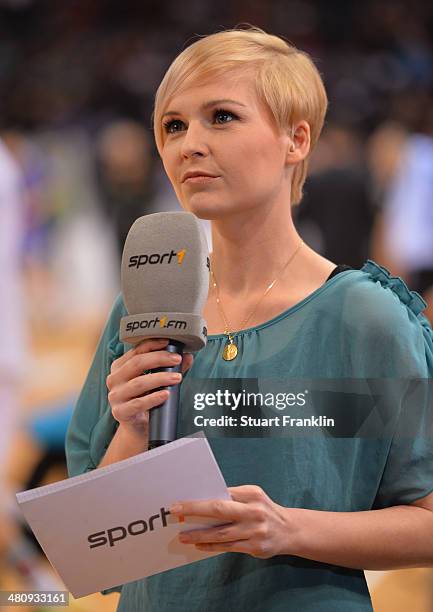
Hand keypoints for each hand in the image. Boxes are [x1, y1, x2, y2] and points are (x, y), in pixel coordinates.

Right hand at [106, 338, 192, 436]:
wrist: (138, 427)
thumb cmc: (146, 398)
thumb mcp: (157, 381)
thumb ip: (170, 368)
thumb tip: (187, 356)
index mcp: (120, 367)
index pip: (135, 351)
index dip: (152, 345)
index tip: (168, 342)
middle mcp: (114, 379)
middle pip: (137, 364)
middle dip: (159, 359)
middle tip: (177, 359)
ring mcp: (115, 396)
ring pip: (139, 383)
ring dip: (160, 378)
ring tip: (177, 377)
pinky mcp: (119, 412)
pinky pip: (138, 403)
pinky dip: (153, 398)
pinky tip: (166, 394)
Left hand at [170, 485, 292, 558]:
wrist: (290, 530)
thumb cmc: (264, 510)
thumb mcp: (253, 497)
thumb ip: (232, 498)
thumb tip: (203, 501)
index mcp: (251, 494)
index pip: (221, 494)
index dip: (200, 499)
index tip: (181, 502)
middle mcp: (254, 511)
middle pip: (219, 510)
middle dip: (195, 510)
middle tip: (176, 513)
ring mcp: (255, 530)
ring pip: (221, 533)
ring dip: (199, 534)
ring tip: (183, 536)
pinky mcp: (255, 547)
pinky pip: (228, 546)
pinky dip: (212, 546)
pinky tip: (199, 545)